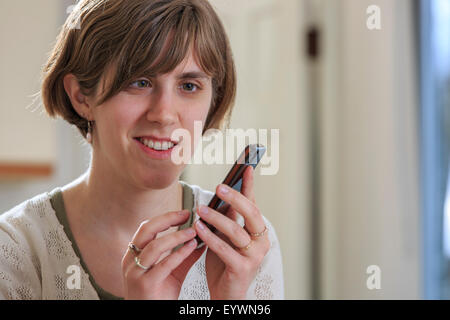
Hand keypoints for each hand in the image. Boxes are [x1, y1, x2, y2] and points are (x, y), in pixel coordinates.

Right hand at [121, 210, 204, 298]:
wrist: (151, 317)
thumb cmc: (159, 295)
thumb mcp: (173, 271)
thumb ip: (185, 255)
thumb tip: (201, 238)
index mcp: (134, 254)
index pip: (147, 227)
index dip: (165, 217)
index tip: (184, 213)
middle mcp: (131, 261)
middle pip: (147, 230)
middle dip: (168, 219)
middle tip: (187, 215)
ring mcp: (136, 273)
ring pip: (155, 247)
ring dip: (176, 236)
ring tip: (193, 232)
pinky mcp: (146, 285)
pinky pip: (164, 265)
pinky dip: (180, 253)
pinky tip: (192, 247)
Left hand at [195, 166, 270, 299]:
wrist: (226, 293)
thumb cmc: (225, 262)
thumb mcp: (226, 236)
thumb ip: (228, 218)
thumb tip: (222, 193)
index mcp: (258, 231)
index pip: (254, 204)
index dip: (250, 186)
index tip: (246, 167)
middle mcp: (261, 241)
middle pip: (251, 214)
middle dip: (235, 198)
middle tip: (219, 186)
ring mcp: (254, 256)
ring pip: (235, 231)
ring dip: (216, 218)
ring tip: (200, 209)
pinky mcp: (242, 268)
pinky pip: (224, 249)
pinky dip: (210, 237)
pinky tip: (198, 228)